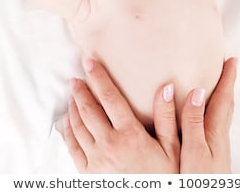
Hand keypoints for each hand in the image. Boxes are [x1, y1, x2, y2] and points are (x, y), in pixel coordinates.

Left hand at [56, 57, 236, 173]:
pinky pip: (72, 147)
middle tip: (76, 77)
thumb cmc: (163, 177)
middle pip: (88, 109)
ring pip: (77, 126)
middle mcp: (108, 145)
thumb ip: (167, 117)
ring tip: (72, 94)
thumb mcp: (172, 148)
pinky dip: (67, 131)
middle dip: (80, 90)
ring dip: (73, 107)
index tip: (90, 62)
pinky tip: (66, 121)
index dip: (98, 77)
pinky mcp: (88, 174)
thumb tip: (167, 87)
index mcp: (129, 135)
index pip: (109, 98)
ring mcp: (95, 160)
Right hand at [180, 57, 236, 172]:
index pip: (223, 98)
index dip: (228, 78)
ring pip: (222, 115)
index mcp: (215, 132)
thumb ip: (193, 121)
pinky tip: (207, 118)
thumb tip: (196, 91)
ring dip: (222, 97)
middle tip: (228, 67)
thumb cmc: (200, 180)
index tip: (232, 59)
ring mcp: (217, 146)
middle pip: (226, 104)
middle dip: (228, 84)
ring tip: (219, 86)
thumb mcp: (193, 150)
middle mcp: (219, 137)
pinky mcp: (212, 155)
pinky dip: (215, 112)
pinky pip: (216, 124)